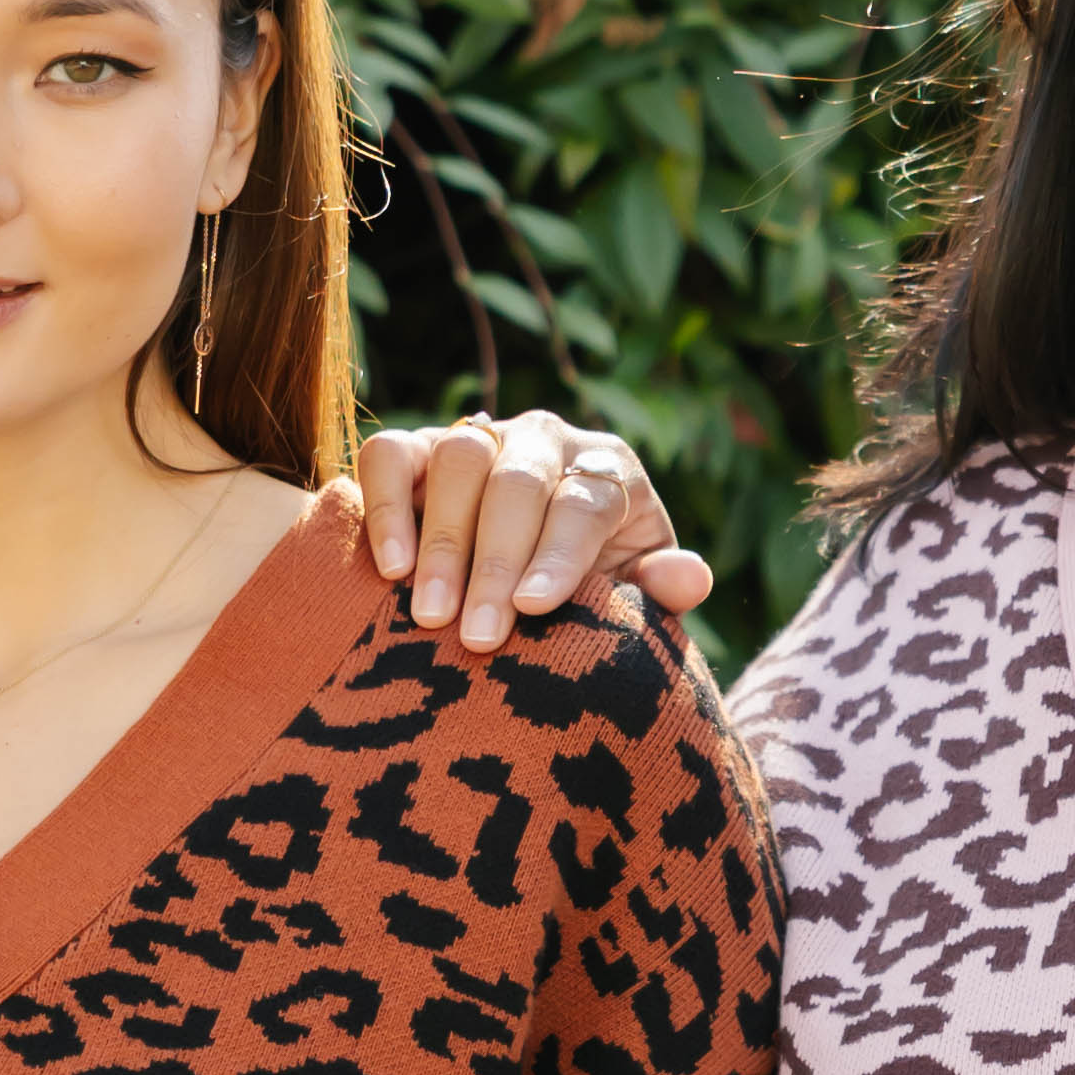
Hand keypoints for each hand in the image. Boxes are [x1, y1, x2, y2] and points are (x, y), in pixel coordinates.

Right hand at [357, 408, 711, 656]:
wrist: (530, 573)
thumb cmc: (591, 589)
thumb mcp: (634, 594)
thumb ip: (659, 592)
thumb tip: (689, 578)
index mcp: (609, 470)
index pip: (587, 501)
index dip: (561, 553)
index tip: (532, 608)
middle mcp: (545, 439)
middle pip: (518, 480)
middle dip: (496, 561)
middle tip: (478, 636)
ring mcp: (479, 437)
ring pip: (459, 458)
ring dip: (441, 539)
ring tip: (430, 614)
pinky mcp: (416, 449)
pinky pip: (389, 454)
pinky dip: (385, 504)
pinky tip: (391, 569)